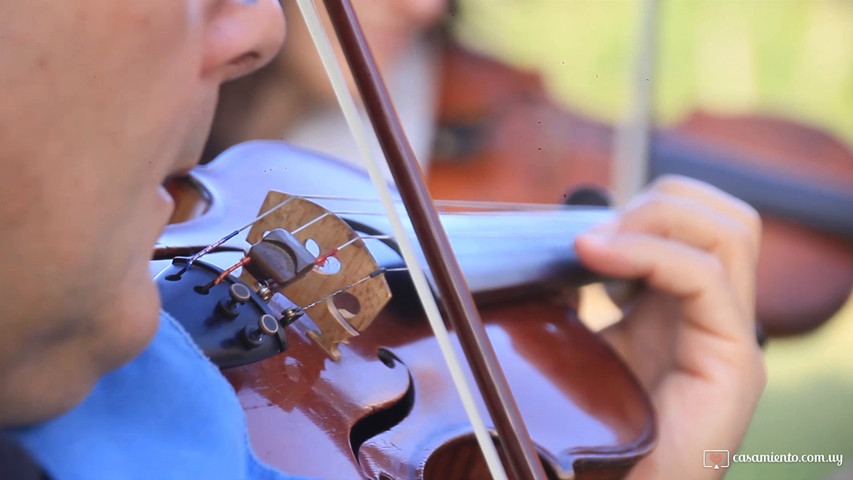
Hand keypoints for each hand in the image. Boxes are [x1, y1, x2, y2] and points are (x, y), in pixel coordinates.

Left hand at [575, 175, 766, 478]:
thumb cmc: (594, 432)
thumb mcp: (578, 348)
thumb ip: (573, 303)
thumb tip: (543, 252)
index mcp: (683, 311)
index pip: (697, 222)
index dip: (643, 208)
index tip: (580, 234)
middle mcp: (717, 317)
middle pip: (724, 217)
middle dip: (658, 203)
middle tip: (596, 236)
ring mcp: (732, 336)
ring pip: (731, 231)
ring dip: (655, 218)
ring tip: (595, 244)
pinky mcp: (734, 361)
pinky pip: (705, 276)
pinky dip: (648, 252)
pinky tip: (594, 255)